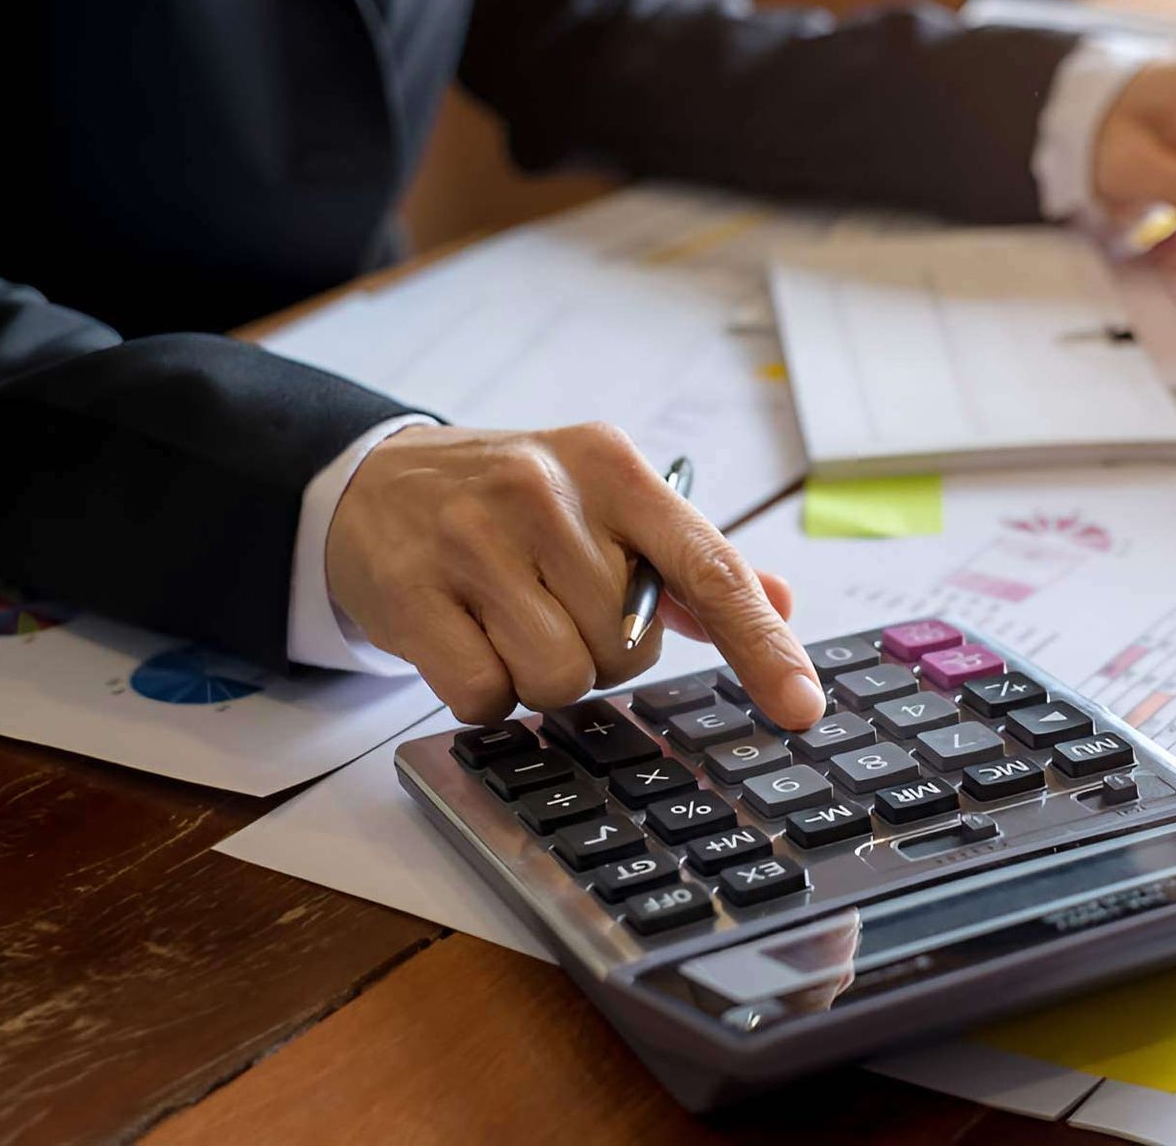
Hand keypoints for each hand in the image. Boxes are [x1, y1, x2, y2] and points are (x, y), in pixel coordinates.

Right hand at [325, 423, 827, 727]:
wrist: (373, 481)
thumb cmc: (510, 504)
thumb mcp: (607, 505)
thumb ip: (692, 562)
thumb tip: (781, 602)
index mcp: (615, 469)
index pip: (710, 569)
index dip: (762, 645)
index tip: (802, 707)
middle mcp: (548, 492)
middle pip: (627, 647)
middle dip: (602, 652)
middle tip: (555, 606)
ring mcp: (474, 539)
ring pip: (560, 679)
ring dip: (543, 677)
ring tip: (509, 621)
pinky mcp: (413, 591)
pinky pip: (484, 697)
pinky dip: (484, 693)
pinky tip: (466, 640)